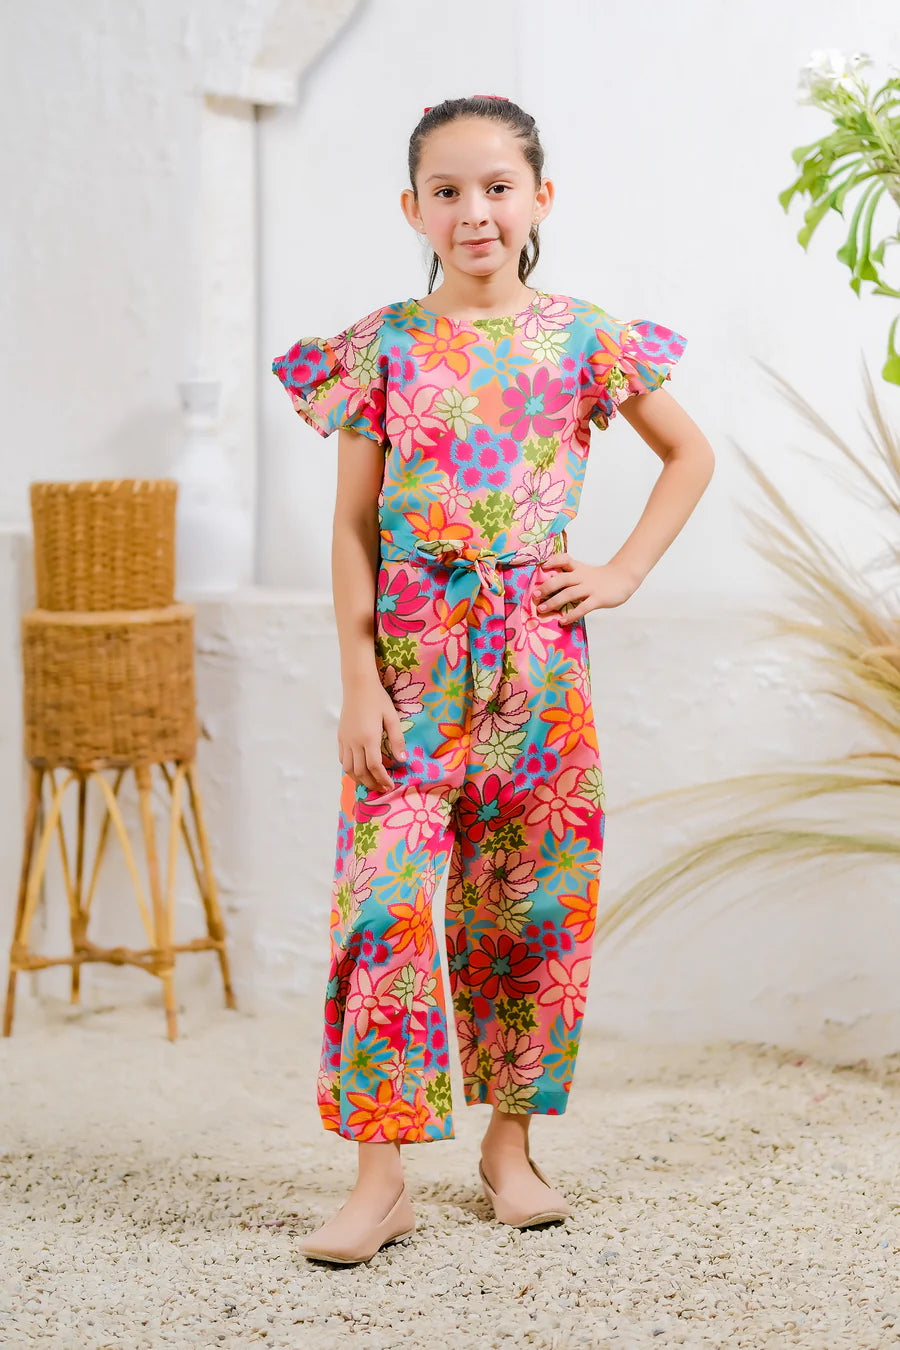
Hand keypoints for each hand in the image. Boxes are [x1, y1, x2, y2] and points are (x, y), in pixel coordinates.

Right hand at [338, 678, 406, 792]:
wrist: (358, 685)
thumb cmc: (377, 699)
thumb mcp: (392, 718)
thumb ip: (397, 740)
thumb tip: (403, 759)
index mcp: (369, 738)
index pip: (374, 766)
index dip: (382, 779)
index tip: (390, 785)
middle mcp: (354, 742)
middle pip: (360, 772)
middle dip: (372, 783)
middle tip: (382, 788)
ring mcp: (345, 740)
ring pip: (348, 768)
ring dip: (359, 779)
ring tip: (370, 782)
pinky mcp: (340, 737)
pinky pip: (342, 759)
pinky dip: (350, 769)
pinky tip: (359, 770)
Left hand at [533, 555, 635, 623]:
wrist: (624, 578)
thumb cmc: (601, 578)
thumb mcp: (586, 572)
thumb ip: (572, 576)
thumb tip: (550, 586)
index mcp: (579, 568)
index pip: (564, 559)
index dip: (553, 561)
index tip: (542, 566)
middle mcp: (582, 577)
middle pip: (562, 579)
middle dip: (547, 587)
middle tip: (535, 596)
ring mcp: (590, 588)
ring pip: (569, 594)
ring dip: (554, 602)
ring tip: (543, 610)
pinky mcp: (598, 599)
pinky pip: (582, 608)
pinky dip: (571, 615)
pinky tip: (563, 621)